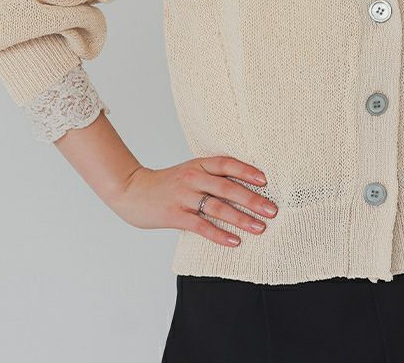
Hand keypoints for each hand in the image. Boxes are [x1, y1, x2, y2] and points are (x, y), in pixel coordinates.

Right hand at [109, 156, 277, 247]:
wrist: (131, 190)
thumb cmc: (166, 184)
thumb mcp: (189, 172)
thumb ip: (211, 177)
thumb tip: (243, 188)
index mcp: (198, 165)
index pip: (226, 164)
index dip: (246, 170)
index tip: (266, 180)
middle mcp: (192, 178)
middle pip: (227, 187)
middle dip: (252, 199)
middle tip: (272, 210)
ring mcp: (183, 196)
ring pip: (217, 207)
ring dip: (241, 218)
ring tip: (259, 228)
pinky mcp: (174, 215)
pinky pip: (201, 226)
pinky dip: (219, 234)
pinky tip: (234, 241)